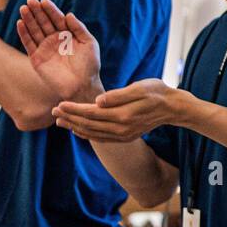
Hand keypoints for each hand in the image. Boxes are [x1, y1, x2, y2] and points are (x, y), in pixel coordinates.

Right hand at [16, 0, 103, 102]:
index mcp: (68, 35)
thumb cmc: (89, 65)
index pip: (57, 19)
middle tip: (30, 0)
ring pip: (35, 31)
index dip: (51, 10)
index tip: (44, 0)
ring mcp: (45, 48)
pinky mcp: (37, 58)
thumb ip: (79, 28)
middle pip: (43, 22)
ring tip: (23, 8)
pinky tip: (20, 23)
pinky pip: (29, 44)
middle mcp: (55, 40)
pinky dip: (24, 34)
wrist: (82, 85)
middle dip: (37, 11)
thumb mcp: (89, 43)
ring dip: (28, 19)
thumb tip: (69, 14)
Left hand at [54, 78, 187, 142]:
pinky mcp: (125, 137)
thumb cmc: (157, 92)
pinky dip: (87, 135)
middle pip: (89, 124)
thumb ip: (118, 95)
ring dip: (75, 127)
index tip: (59, 104)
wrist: (173, 107)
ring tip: (60, 122)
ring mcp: (123, 135)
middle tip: (53, 112)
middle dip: (70, 118)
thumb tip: (98, 101)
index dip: (74, 109)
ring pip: (93, 133)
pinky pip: (101, 139)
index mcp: (122, 115)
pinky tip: (78, 131)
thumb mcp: (140, 87)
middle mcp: (121, 129)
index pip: (91, 113)